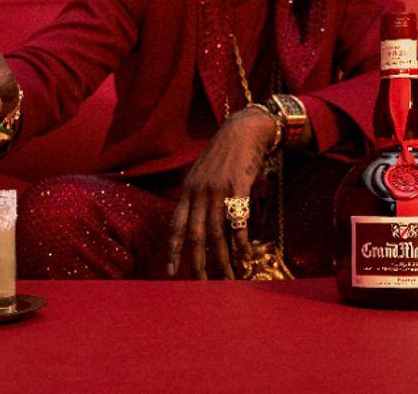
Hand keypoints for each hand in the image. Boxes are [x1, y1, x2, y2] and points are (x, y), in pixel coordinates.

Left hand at [166, 106, 277, 279]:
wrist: (243, 131)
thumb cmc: (223, 154)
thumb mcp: (201, 173)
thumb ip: (196, 196)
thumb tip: (193, 220)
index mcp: (188, 191)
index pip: (176, 227)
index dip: (172, 251)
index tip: (170, 272)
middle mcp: (199, 193)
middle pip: (196, 237)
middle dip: (198, 264)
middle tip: (201, 285)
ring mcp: (218, 192)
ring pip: (218, 235)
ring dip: (223, 260)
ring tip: (229, 279)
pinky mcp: (238, 189)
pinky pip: (239, 223)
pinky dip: (242, 244)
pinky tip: (246, 259)